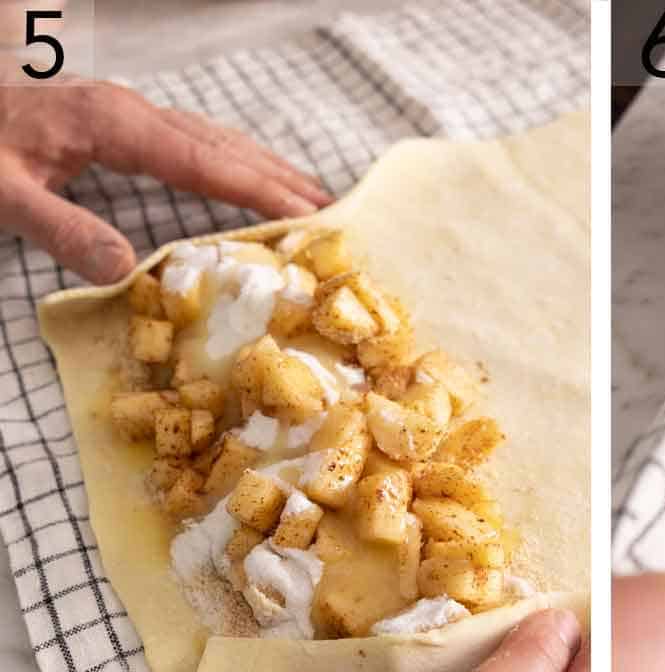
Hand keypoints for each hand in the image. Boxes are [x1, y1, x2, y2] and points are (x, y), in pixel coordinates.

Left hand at [0, 81, 332, 283]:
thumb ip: (61, 227)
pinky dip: (236, 162)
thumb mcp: (1, 193)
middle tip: (335, 212)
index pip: (205, 161)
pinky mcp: (120, 120)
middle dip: (283, 178)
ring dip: (266, 167)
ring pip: (216, 139)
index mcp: (113, 122)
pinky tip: (247, 180)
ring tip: (312, 197)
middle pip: (225, 145)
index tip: (311, 214)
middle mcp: (131, 110)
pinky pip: (197, 141)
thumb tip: (128, 272)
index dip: (261, 188)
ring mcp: (127, 111)